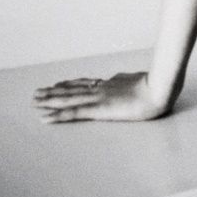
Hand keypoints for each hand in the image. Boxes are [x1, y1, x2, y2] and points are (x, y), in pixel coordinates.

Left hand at [33, 72, 171, 122]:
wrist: (161, 89)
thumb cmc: (158, 87)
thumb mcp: (141, 81)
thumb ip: (127, 81)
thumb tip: (120, 78)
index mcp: (111, 83)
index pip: (86, 83)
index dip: (70, 84)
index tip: (58, 84)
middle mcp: (101, 89)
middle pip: (72, 89)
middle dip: (54, 91)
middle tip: (37, 92)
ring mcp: (99, 98)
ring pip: (68, 99)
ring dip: (50, 100)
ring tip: (35, 101)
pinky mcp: (98, 110)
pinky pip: (74, 113)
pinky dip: (57, 115)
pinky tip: (45, 117)